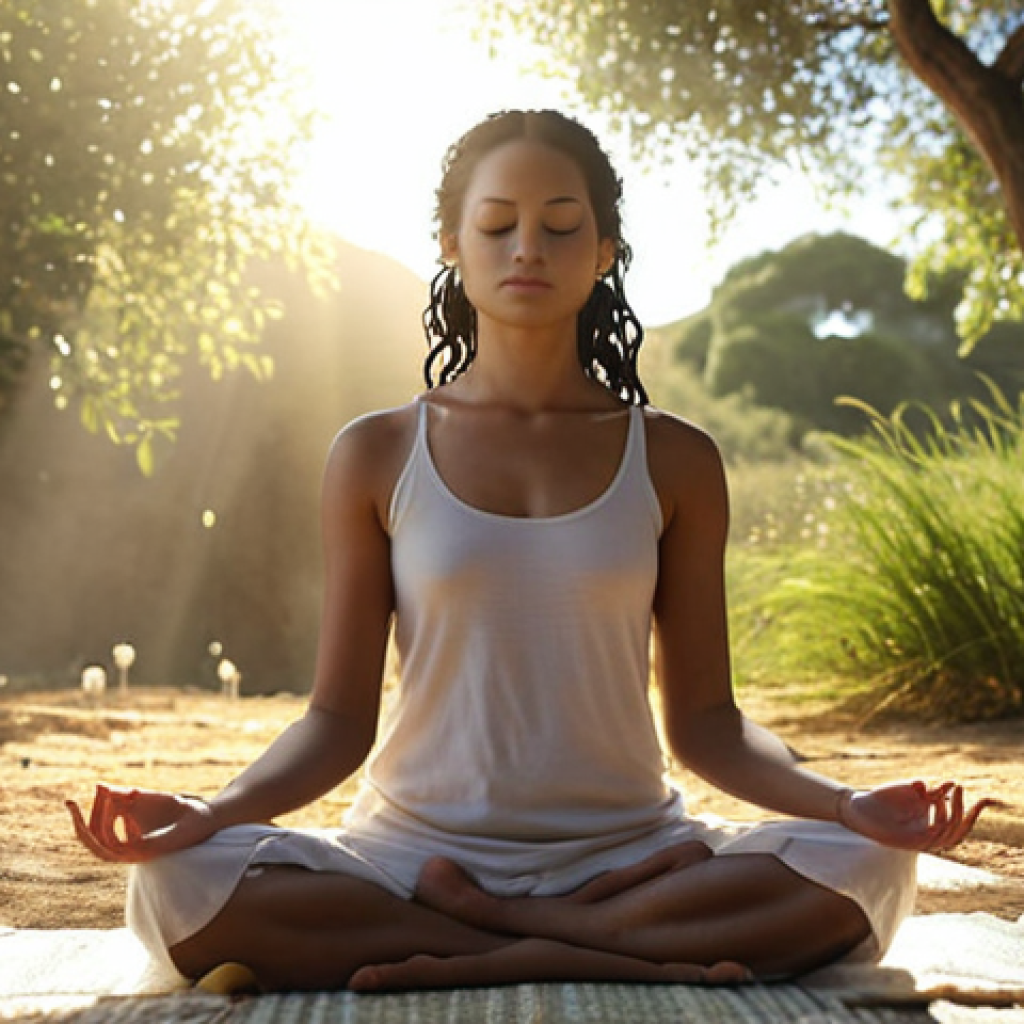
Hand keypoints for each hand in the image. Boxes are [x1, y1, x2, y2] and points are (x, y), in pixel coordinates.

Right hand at [66, 784, 217, 862]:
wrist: (201, 814)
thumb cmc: (173, 808)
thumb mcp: (141, 798)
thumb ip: (120, 795)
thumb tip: (98, 786)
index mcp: (122, 838)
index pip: (91, 834)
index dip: (79, 818)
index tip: (70, 800)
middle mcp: (126, 848)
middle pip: (92, 843)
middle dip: (79, 824)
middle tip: (71, 804)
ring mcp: (138, 852)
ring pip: (104, 846)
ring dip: (99, 822)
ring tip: (104, 799)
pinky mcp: (151, 851)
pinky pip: (127, 846)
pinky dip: (121, 829)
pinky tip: (126, 813)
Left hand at [840, 781, 997, 852]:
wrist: (858, 807)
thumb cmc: (883, 799)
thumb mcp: (910, 791)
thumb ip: (929, 790)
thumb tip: (949, 784)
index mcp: (931, 822)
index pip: (960, 824)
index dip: (974, 814)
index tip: (984, 799)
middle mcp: (928, 833)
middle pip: (957, 828)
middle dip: (963, 808)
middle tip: (959, 787)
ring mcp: (919, 839)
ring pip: (947, 832)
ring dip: (951, 811)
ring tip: (944, 791)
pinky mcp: (908, 842)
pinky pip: (931, 835)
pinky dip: (936, 818)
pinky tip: (933, 799)